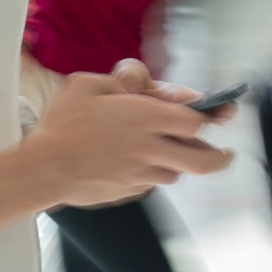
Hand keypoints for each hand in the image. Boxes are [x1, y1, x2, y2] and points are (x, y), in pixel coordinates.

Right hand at [25, 64, 231, 208]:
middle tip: (226, 154)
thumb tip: (137, 87)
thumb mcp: (88, 84)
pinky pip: (150, 183)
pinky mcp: (130, 191)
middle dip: (220, 157)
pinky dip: (151, 175)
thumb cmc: (64, 124)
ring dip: (179, 164)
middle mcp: (152, 148)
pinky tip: (133, 165)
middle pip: (204, 159)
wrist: (45, 169)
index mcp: (147, 117)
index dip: (206, 117)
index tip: (211, 116)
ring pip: (177, 174)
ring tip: (170, 154)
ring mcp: (142, 174)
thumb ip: (121, 80)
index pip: (196, 120)